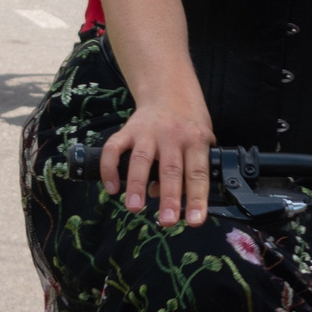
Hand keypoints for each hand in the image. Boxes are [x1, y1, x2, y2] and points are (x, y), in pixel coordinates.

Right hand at [100, 100, 216, 227]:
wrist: (169, 90)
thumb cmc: (189, 124)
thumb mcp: (201, 141)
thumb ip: (188, 169)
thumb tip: (165, 198)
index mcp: (196, 139)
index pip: (198, 173)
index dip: (198, 198)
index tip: (196, 220)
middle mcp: (173, 135)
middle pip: (171, 169)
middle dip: (168, 197)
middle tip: (166, 221)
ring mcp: (148, 131)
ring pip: (142, 159)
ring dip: (137, 184)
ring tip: (134, 207)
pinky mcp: (128, 129)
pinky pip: (114, 148)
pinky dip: (109, 168)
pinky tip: (111, 187)